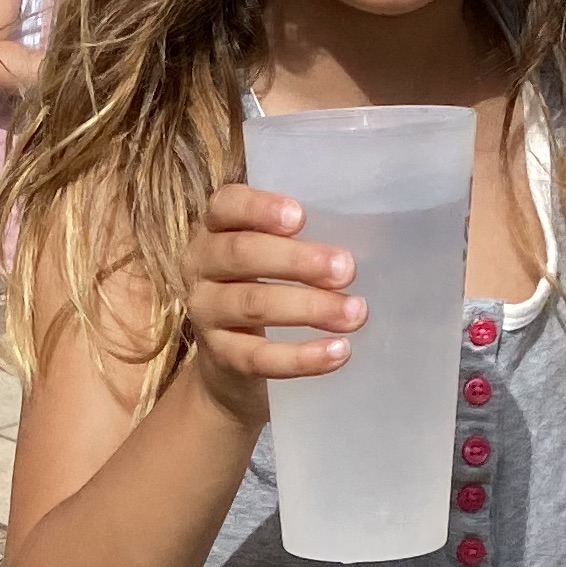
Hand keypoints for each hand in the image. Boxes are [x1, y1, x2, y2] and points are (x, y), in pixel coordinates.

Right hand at [175, 181, 361, 425]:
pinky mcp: (221, 357)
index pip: (226, 206)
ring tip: (354, 312)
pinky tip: (338, 352)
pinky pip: (259, 358)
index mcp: (214, 229)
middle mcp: (200, 267)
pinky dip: (302, 357)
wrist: (229, 361)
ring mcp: (205, 313)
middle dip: (298, 260)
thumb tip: (365, 238)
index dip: (260, 208)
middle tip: (346, 269)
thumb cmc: (263, 287)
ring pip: (254, 304)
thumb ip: (298, 240)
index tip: (300, 217)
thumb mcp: (269, 255)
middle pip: (242, 254)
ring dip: (309, 307)